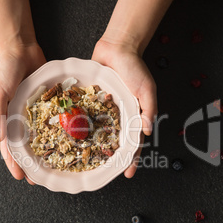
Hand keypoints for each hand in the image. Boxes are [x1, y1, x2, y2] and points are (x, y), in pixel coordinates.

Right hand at [0, 44, 45, 183]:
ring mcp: (33, 113)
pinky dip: (54, 132)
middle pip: (24, 146)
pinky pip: (50, 120)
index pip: (8, 146)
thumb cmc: (5, 70)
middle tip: (38, 179)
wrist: (20, 49)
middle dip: (30, 163)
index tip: (21, 177)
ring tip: (51, 166)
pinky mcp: (44, 104)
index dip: (14, 162)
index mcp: (5, 119)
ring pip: (38, 137)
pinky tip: (62, 141)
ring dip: (43, 152)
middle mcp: (19, 119)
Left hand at [92, 39, 157, 177]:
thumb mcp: (146, 88)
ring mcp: (104, 111)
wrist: (117, 48)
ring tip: (86, 161)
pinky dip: (82, 127)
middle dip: (111, 159)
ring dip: (94, 147)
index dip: (132, 158)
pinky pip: (87, 117)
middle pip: (115, 143)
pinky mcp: (92, 102)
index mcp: (134, 116)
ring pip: (99, 133)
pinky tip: (74, 138)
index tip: (128, 173)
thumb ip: (148, 108)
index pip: (134, 143)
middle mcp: (118, 117)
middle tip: (104, 173)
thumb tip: (146, 130)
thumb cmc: (134, 67)